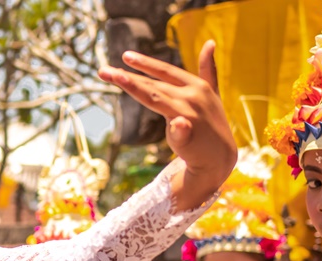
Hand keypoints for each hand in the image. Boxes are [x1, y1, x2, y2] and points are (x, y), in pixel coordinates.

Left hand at [98, 40, 234, 180]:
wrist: (218, 157)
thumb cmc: (210, 123)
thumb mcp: (211, 93)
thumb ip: (208, 70)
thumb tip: (210, 42)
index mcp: (196, 85)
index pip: (165, 71)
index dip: (145, 63)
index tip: (124, 56)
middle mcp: (193, 97)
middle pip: (153, 85)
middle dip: (127, 77)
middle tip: (104, 71)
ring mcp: (191, 116)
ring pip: (155, 98)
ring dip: (136, 87)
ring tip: (117, 77)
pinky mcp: (190, 136)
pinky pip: (181, 130)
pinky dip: (179, 128)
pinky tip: (177, 124)